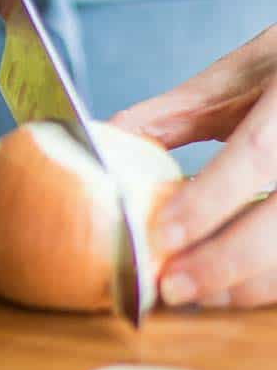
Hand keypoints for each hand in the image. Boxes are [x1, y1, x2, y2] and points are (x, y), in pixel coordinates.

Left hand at [111, 24, 276, 308]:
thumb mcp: (237, 76)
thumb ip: (175, 113)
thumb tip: (108, 139)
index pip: (255, 154)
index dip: (210, 200)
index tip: (163, 233)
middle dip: (226, 261)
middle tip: (172, 287)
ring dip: (247, 283)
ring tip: (193, 292)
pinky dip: (265, 282)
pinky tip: (229, 287)